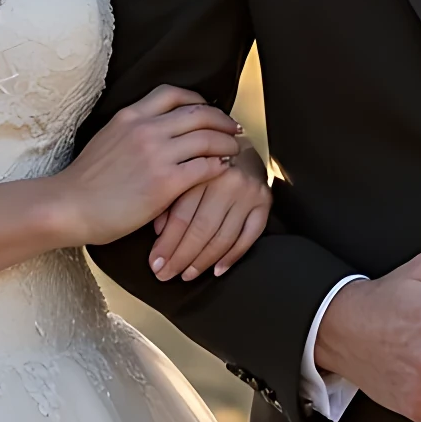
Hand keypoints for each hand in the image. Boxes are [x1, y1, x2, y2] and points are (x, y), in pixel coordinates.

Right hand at [55, 86, 241, 246]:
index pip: (173, 93)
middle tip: (234, 129)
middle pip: (198, 113)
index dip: (199, 99)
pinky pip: (205, 167)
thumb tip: (160, 127)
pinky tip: (222, 171)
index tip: (210, 110)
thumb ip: (134, 129)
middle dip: (221, 120)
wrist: (70, 205)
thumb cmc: (87, 180)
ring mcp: (157, 155)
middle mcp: (145, 128)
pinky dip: (219, 166)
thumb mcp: (108, 138)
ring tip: (234, 150)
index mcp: (130, 115)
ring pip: (207, 139)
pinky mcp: (165, 183)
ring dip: (226, 143)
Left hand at [148, 143, 269, 280]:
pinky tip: (217, 270)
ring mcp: (248, 192)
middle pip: (201, 228)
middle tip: (166, 275)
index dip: (167, 243)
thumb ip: (170, 200)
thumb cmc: (205, 164)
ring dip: (203, 261)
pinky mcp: (266, 201)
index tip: (154, 263)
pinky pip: (249, 237)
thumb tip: (158, 234)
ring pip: (223, 236)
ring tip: (187, 275)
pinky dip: (232, 257)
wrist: (242, 145)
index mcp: (201, 171)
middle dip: (181, 257)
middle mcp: (226, 180)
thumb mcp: (184, 175)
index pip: (182, 215)